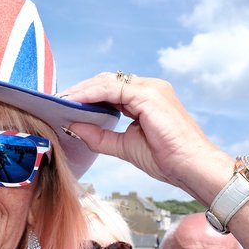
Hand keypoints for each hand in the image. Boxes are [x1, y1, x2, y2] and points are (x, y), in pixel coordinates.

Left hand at [61, 72, 231, 197]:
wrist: (190, 167)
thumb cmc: (166, 159)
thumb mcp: (124, 146)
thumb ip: (99, 135)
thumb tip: (72, 127)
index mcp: (148, 98)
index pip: (111, 89)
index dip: (87, 95)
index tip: (65, 104)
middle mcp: (150, 88)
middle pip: (107, 81)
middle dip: (81, 90)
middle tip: (58, 100)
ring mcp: (151, 88)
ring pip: (107, 82)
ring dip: (82, 90)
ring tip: (61, 101)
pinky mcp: (148, 95)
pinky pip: (112, 89)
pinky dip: (91, 94)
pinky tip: (74, 102)